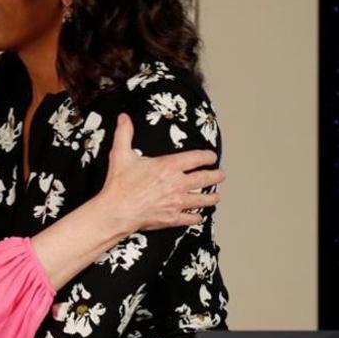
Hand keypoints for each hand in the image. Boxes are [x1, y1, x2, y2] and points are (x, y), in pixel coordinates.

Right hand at [99, 114, 223, 230]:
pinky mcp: (172, 218)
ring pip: (202, 200)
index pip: (196, 158)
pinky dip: (196, 218)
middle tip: (221, 175)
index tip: (211, 156)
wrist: (117, 211)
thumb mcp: (121, 154)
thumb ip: (124, 134)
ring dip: (212, 198)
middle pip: (205, 179)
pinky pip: (190, 218)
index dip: (207, 156)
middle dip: (216, 176)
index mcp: (168, 166)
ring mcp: (177, 202)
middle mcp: (177, 184)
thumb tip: (124, 118)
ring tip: (217, 197)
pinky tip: (198, 217)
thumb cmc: (120, 185)